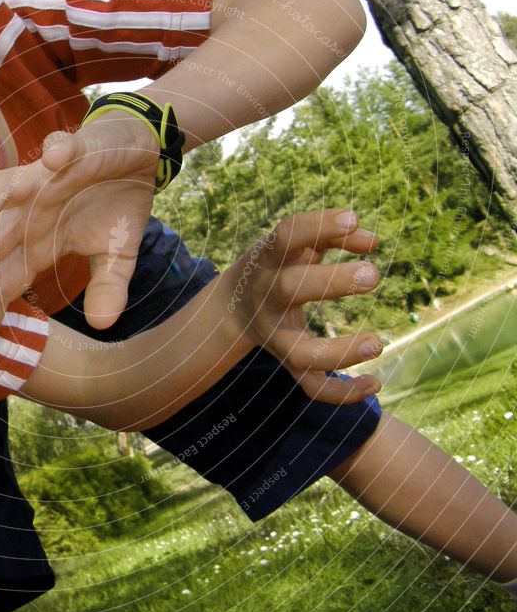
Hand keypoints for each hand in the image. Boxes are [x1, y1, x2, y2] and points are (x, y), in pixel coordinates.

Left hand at [0, 112, 158, 364]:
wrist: (136, 154)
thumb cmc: (115, 204)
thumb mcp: (118, 256)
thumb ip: (107, 287)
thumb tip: (101, 324)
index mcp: (35, 244)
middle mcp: (26, 215)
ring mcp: (41, 180)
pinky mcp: (71, 150)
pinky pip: (62, 149)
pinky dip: (58, 153)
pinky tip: (53, 160)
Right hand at [226, 209, 383, 404]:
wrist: (233, 307)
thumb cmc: (276, 265)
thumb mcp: (294, 244)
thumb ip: (332, 235)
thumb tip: (373, 241)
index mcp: (266, 261)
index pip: (285, 237)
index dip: (317, 225)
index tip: (353, 219)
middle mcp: (267, 298)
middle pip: (290, 290)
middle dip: (331, 282)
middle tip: (373, 275)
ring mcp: (275, 335)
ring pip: (301, 353)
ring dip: (339, 352)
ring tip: (378, 343)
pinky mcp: (287, 361)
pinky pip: (310, 386)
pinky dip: (341, 393)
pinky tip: (375, 383)